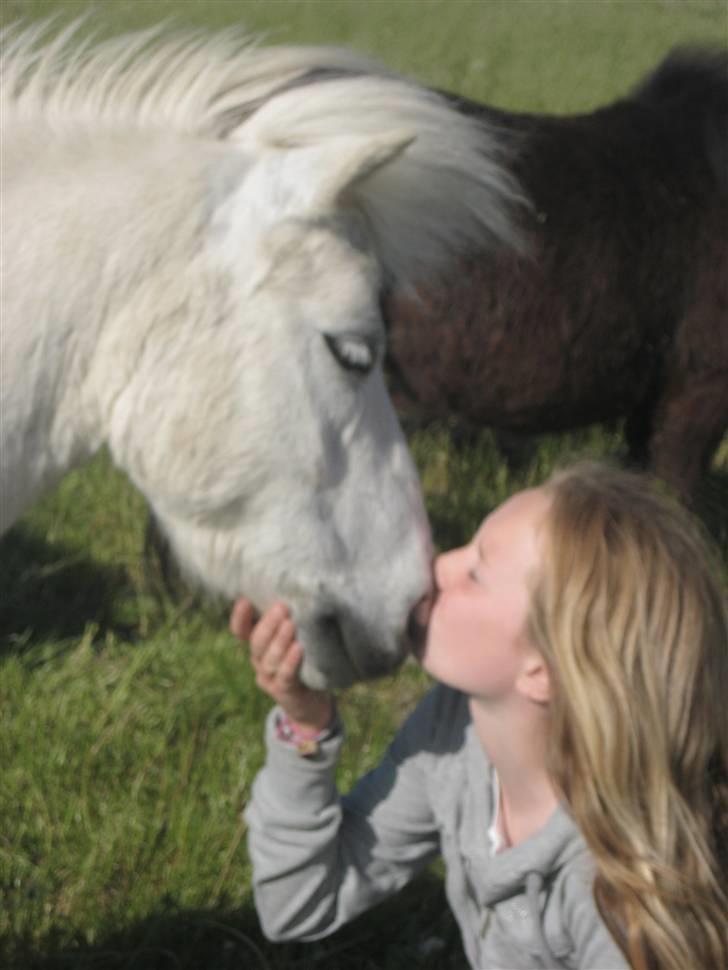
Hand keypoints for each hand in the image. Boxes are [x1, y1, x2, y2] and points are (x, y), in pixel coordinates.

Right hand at [230, 598, 333, 733]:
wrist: (312, 703)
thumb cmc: (306, 661)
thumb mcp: (296, 639)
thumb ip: (291, 621)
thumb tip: (301, 591)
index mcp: (258, 646)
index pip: (241, 631)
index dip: (240, 618)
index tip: (245, 600)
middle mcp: (259, 661)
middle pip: (256, 642)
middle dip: (268, 624)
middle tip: (282, 607)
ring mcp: (269, 678)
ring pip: (268, 659)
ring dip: (279, 641)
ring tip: (290, 624)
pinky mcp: (283, 692)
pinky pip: (284, 676)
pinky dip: (290, 662)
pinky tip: (298, 649)